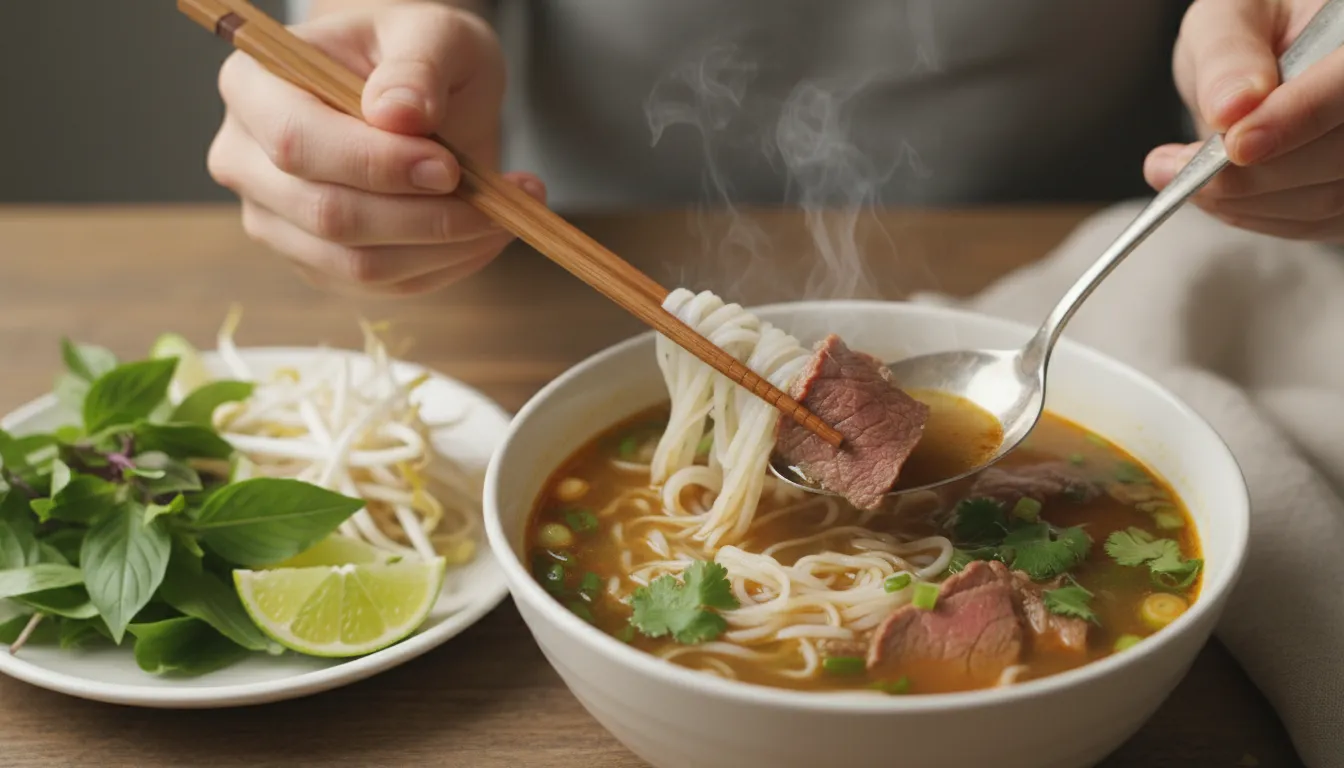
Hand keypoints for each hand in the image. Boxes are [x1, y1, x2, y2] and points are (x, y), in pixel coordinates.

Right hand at [207, 3, 543, 295]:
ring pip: (359, 264)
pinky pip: (386, 285)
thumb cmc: (413, 55)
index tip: (450, 167)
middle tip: (498, 198)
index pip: (299, 143)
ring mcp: (277, 220)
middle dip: (425, 216)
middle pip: (328, 215)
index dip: (377, 165)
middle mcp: (247, 160)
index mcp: (254, 87)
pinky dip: (447, 265)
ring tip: (507, 211)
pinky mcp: (319, 263)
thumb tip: (400, 114)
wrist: (413, 92)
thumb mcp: (431, 33)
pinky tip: (486, 232)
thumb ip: (417, 65)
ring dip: (446, 248)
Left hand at [1146, 0, 1343, 240]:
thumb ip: (1228, 53)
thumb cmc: (1250, 34)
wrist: (1258, 68)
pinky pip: (1311, 223)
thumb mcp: (1226, 19)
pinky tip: (1216, 193)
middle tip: (1168, 166)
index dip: (1297, 120)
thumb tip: (1233, 105)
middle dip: (1247, 174)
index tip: (1235, 145)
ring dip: (1239, 201)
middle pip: (1335, 156)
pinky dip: (1252, 215)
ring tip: (1179, 174)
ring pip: (1322, 200)